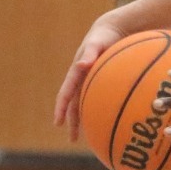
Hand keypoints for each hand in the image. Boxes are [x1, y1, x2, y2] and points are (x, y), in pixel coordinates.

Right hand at [53, 18, 127, 139]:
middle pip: (74, 104)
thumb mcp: (97, 43)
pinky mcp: (101, 81)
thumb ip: (90, 53)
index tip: (57, 123)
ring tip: (89, 136)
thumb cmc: (105, 36)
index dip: (61, 108)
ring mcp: (91, 81)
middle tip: (73, 139)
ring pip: (86, 103)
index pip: (66, 93)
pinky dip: (101, 109)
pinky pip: (99, 98)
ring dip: (85, 119)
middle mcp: (82, 79)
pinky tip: (110, 120)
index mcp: (77, 72)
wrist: (114, 30)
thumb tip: (81, 64)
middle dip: (72, 122)